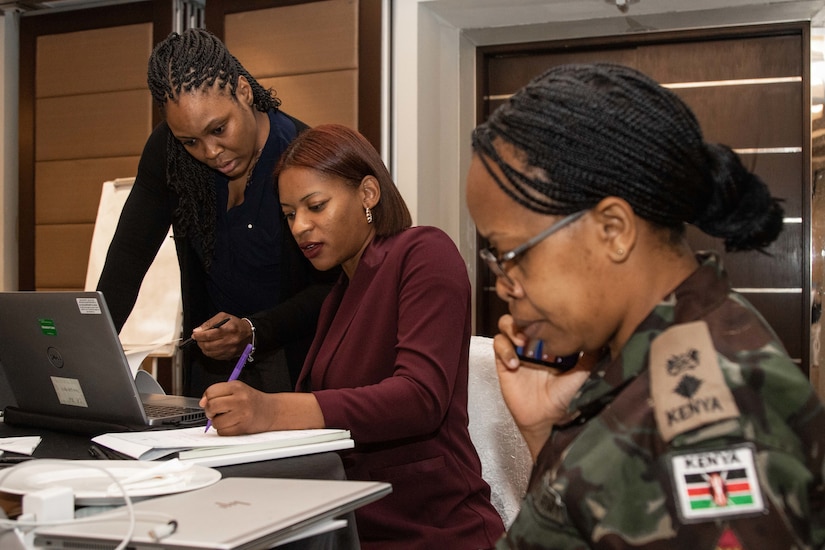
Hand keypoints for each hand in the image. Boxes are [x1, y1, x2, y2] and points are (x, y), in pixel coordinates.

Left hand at [189, 314, 251, 359]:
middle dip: (200, 342)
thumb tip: (198, 330)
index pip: (208, 335)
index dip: (198, 336)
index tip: (195, 334)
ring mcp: (229, 350)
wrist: (248, 334)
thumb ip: (209, 323)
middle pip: (208, 345)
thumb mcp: (223, 317)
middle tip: (198, 338)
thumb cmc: (235, 324)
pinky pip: (214, 357)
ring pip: (210, 352)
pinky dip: (209, 352)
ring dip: (203, 348)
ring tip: (204, 342)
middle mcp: (229, 341)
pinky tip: (210, 347)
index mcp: (228, 330)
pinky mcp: (229, 356)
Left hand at [199, 381, 276, 434]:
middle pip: (211, 406)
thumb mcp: (237, 389)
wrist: (272, 411)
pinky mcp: (243, 427)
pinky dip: (223, 430)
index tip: (210, 402)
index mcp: (236, 386)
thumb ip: (219, 393)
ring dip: (217, 422)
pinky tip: (231, 424)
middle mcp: (240, 399)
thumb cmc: (252, 400)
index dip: (207, 398)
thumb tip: (202, 402)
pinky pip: (222, 432)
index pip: (211, 392)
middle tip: (215, 412)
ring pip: (215, 421)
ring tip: (226, 418)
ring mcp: (242, 413)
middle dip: (209, 411)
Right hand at [494, 314, 591, 459]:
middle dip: (523, 313)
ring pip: (506, 324)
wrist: (547, 417)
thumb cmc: (564, 395)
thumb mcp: (582, 373)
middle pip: (522, 313)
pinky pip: (498, 345)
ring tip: (522, 341)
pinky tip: (516, 363)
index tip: (548, 312)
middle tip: (532, 324)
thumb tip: (602, 336)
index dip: (541, 310)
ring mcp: (517, 350)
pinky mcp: (504, 362)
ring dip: (512, 328)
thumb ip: (590, 355)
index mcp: (549, 340)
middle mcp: (532, 342)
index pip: (542, 315)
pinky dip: (505, 350)